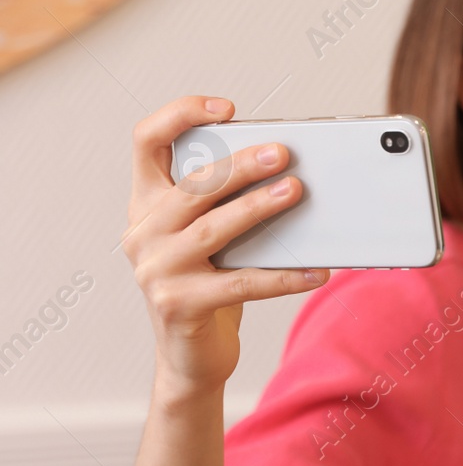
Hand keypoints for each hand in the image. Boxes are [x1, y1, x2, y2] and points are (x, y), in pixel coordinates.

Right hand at [122, 96, 327, 399]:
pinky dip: (284, 276)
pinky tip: (318, 270)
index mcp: (145, 203)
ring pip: (214, 229)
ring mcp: (155, 269)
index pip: (147, 141)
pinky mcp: (179, 305)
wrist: (191, 356)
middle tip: (283, 154)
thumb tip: (291, 174)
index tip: (227, 109)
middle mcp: (141, 232)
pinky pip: (242, 284)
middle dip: (240, 166)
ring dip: (258, 209)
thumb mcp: (212, 238)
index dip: (180, 115)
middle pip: (192, 185)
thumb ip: (227, 204)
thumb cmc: (209, 284)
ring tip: (295, 192)